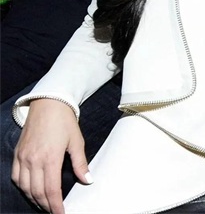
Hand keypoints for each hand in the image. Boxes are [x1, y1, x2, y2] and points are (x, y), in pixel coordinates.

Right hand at [12, 98, 91, 213]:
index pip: (51, 190)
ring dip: (34, 199)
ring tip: (44, 204)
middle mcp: (34, 159)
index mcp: (50, 157)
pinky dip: (22, 188)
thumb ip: (80, 163)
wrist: (48, 102)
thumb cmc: (64, 120)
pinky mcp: (17, 153)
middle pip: (37, 192)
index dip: (55, 205)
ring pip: (25, 187)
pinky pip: (16, 177)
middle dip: (46, 205)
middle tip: (54, 210)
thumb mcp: (76, 141)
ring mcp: (23, 157)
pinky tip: (30, 191)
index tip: (61, 213)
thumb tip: (88, 180)